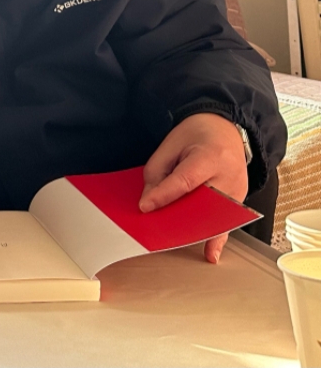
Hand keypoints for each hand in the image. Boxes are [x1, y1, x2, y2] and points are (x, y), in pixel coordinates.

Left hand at [139, 113, 248, 263]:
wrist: (226, 130)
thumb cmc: (197, 135)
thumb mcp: (171, 144)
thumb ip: (158, 172)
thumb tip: (150, 201)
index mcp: (210, 156)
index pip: (184, 180)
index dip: (163, 195)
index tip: (145, 207)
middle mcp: (229, 176)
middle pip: (200, 202)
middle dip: (177, 216)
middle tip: (155, 228)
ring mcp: (238, 191)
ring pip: (212, 216)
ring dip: (191, 229)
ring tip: (172, 239)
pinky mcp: (238, 201)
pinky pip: (225, 222)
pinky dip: (216, 238)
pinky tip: (210, 254)